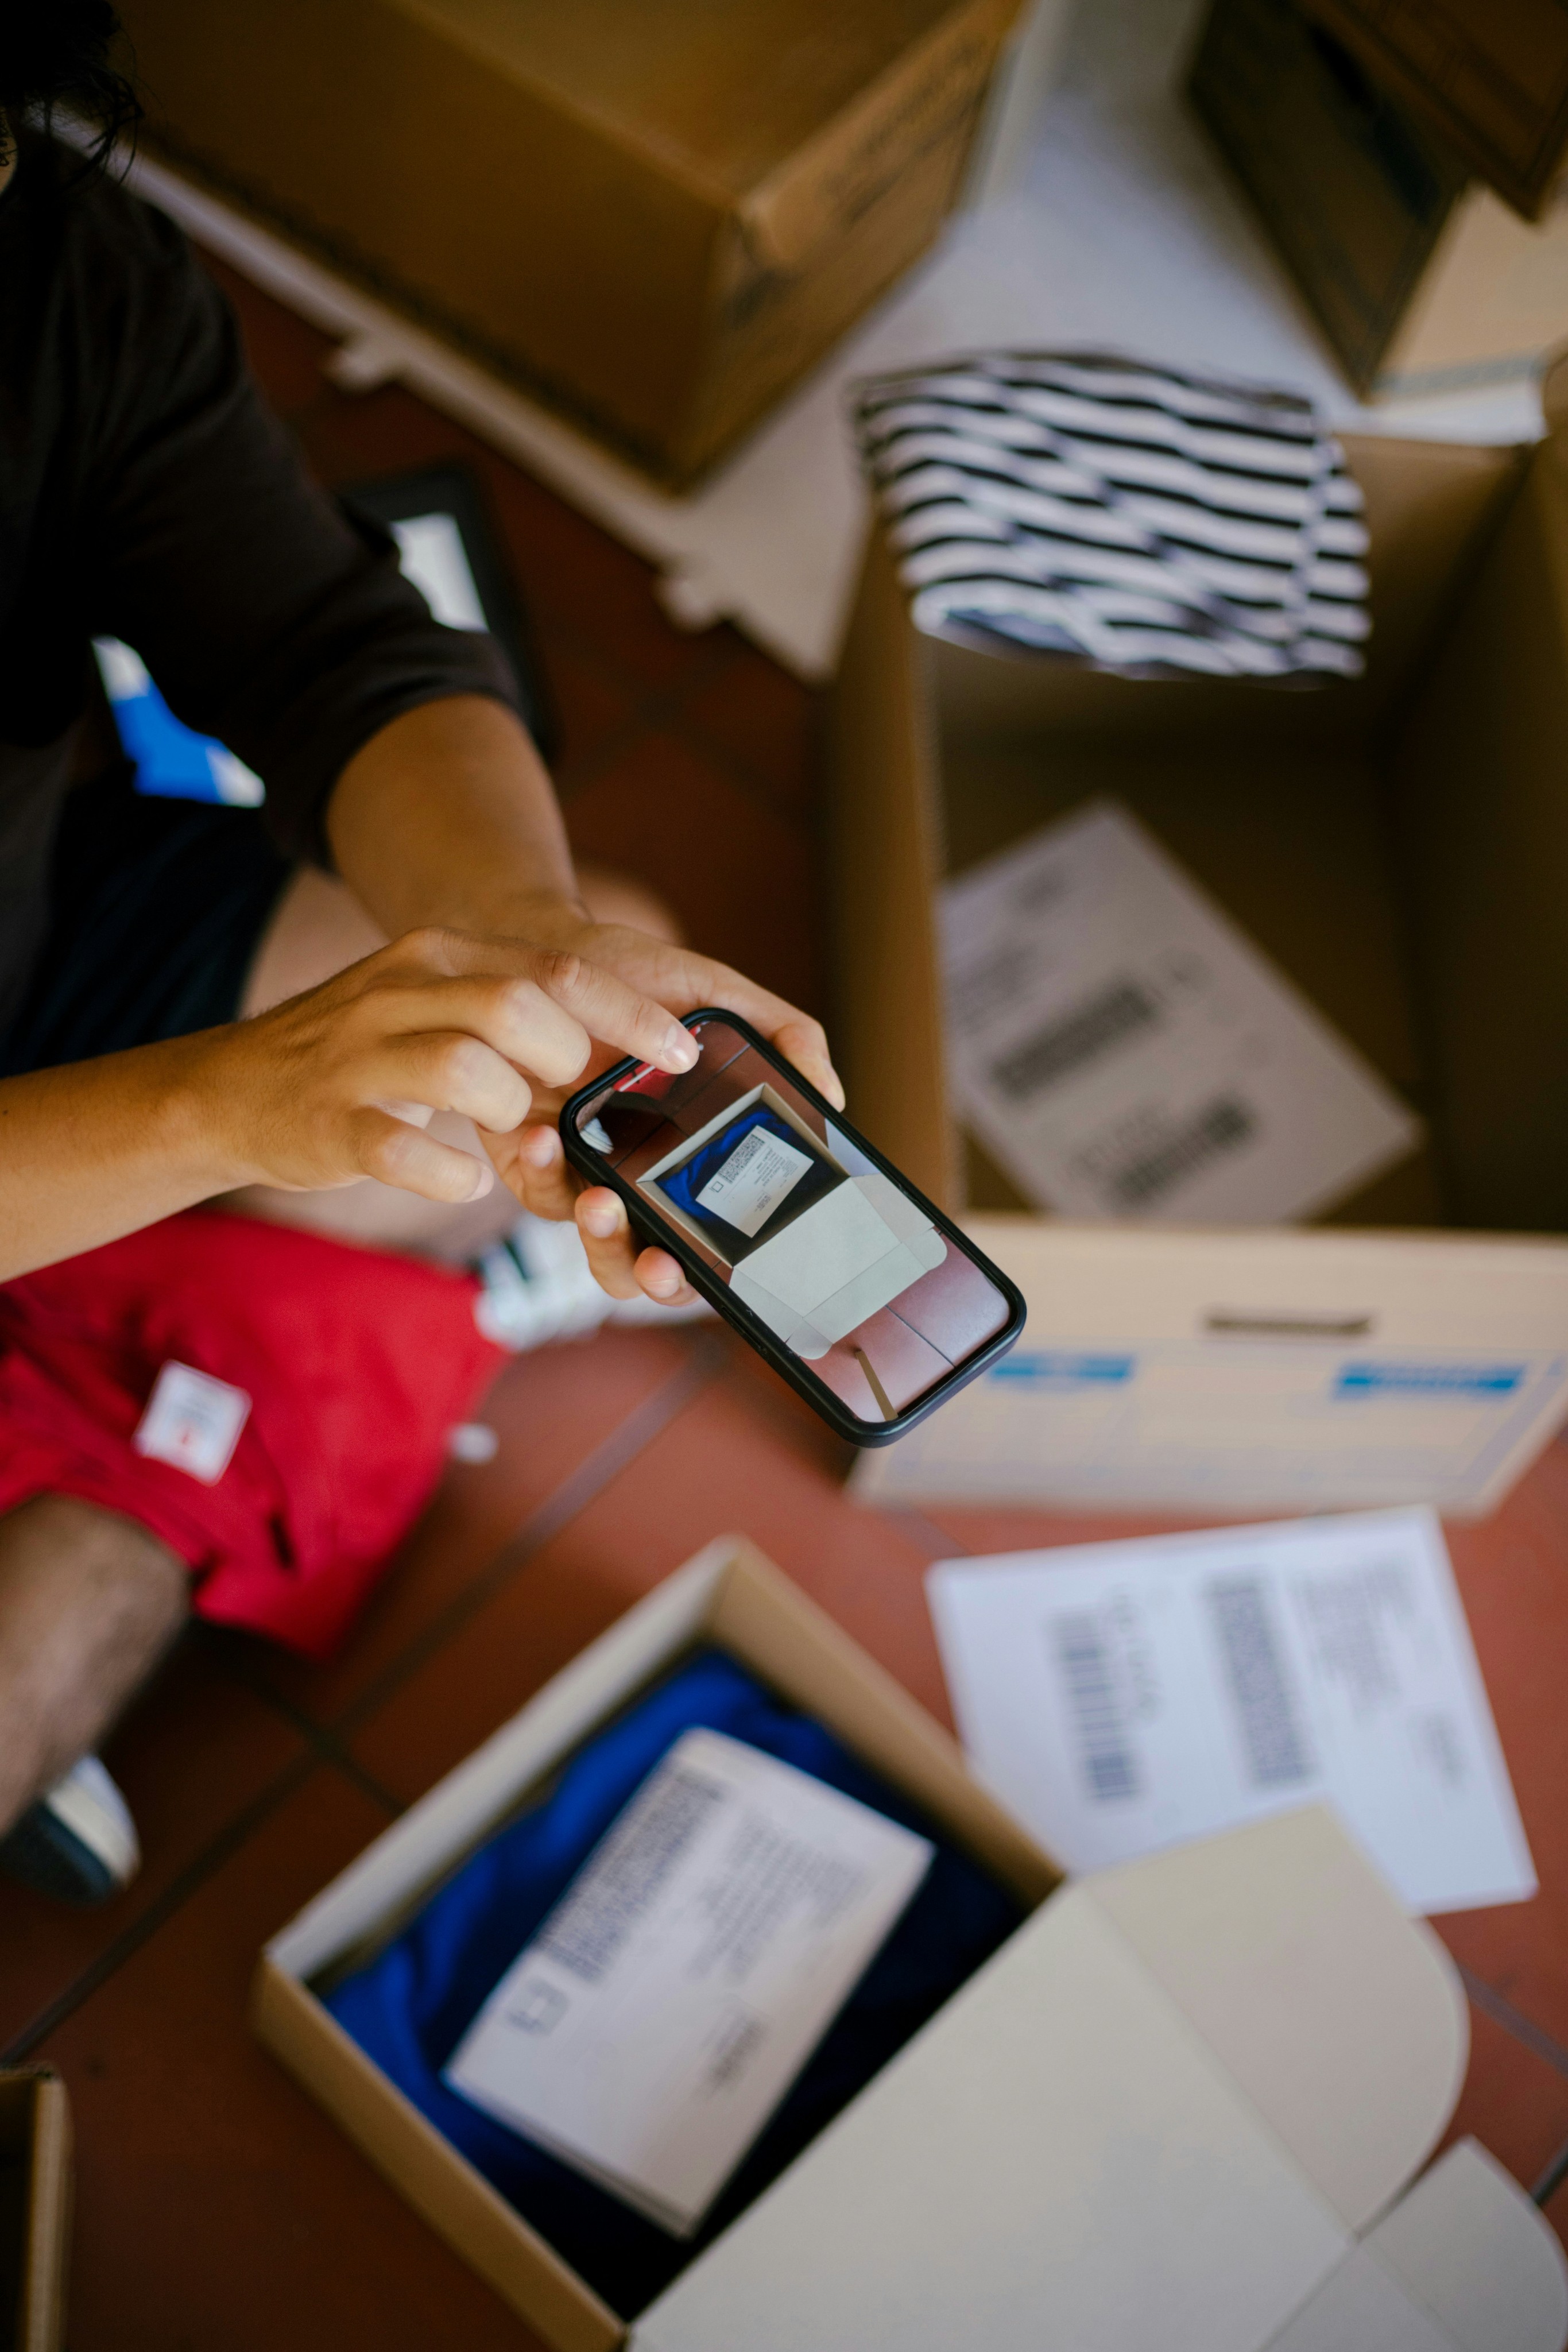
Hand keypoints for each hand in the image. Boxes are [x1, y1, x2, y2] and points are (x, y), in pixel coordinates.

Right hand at [199, 924, 699, 1199]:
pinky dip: (445, 1171)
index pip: (556, 968)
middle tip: (571, 1099)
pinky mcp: (330, 1121)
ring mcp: (359, 1054)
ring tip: (511, 1132)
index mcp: (441, 956)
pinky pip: (399, 1147)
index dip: (628, 1014)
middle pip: (515, 1006)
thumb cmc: (363, 1052)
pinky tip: (462, 1176)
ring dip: (509, 1110)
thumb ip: (516, 1008)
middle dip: (566, 1061)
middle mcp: (401, 990)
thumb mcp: (435, 1005)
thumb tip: (622, 1043)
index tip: (681, 1050)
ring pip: (462, 1068)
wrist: (231, 1088)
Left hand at [486, 910, 843, 1308]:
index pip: (720, 1241)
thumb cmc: (634, 981)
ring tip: (599, 1201)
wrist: (543, 956)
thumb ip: (780, 1033)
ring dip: (602, 1238)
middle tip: (658, 1262)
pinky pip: (541, 1191)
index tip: (726, 1268)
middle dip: (658, 1275)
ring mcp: (588, 1180)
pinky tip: (546, 1137)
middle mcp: (646, 1182)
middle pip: (656, 1265)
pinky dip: (544, 1171)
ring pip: (599, 1248)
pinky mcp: (534, 1165)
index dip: (723, 1270)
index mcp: (699, 1157)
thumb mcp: (712, 993)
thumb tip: (831, 1096)